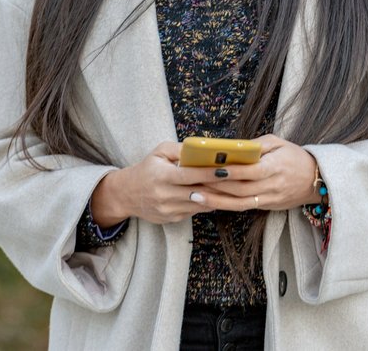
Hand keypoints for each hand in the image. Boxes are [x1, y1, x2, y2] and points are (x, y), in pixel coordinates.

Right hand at [91, 141, 227, 226]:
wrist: (127, 194)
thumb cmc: (147, 168)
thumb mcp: (159, 152)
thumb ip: (180, 149)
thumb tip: (203, 149)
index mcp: (163, 176)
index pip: (191, 175)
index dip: (210, 173)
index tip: (228, 169)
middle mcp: (166, 196)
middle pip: (199, 192)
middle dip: (221, 187)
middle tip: (240, 180)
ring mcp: (169, 210)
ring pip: (201, 205)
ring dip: (218, 197)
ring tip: (235, 188)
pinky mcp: (173, 219)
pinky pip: (195, 211)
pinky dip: (208, 203)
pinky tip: (219, 196)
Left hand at [184, 134, 318, 212]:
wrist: (316, 180)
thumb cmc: (295, 156)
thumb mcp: (278, 142)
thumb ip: (257, 144)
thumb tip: (233, 147)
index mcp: (275, 167)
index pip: (250, 171)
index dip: (231, 171)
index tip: (211, 168)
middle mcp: (271, 186)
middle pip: (240, 189)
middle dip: (216, 187)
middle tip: (193, 182)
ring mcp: (269, 199)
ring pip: (239, 203)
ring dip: (215, 201)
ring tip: (195, 196)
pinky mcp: (266, 206)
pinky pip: (244, 207)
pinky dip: (226, 205)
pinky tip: (210, 201)